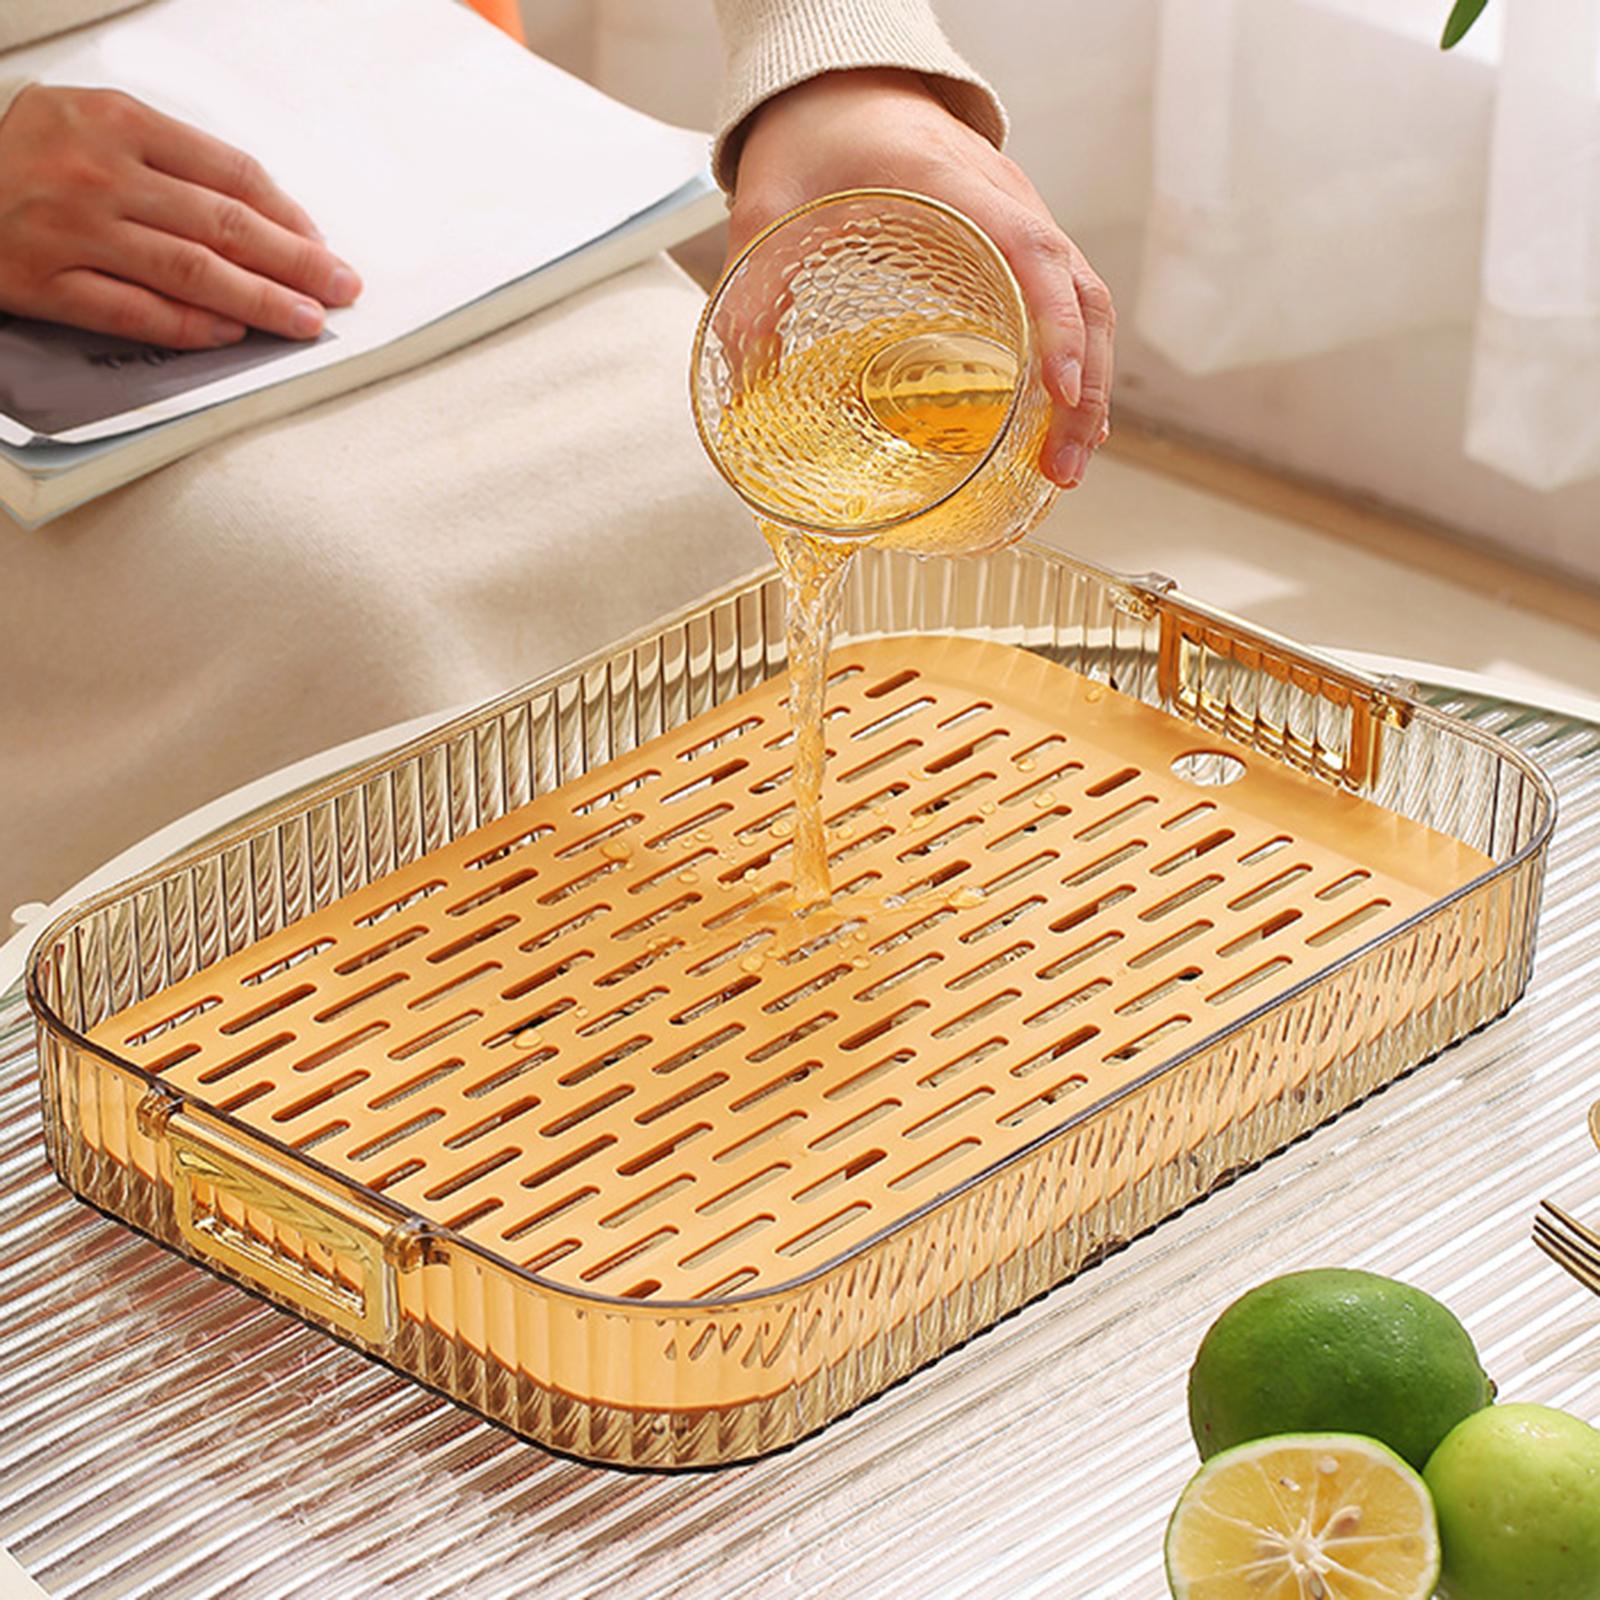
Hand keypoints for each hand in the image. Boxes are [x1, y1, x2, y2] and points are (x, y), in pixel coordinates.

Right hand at [0, 85, 359, 348]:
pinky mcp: (45, 284)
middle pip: (225, 226)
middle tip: (339, 287)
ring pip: (192, 272)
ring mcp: (72, 231)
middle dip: (296, 263)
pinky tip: (231, 334)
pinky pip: (136, 311)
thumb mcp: (87, 123)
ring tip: (306, 320)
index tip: (322, 245)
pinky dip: (191, 327)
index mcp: (118, 122)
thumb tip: (256, 212)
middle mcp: (98, 173)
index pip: (231, 174)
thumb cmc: (17, 157)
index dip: (289, 215)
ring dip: (261, 302)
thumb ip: (164, 157)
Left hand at [727, 69, 1112, 488]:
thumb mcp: (768, 205)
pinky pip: (1064, 298)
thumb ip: (748, 294)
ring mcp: (1017, 218)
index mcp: (951, 183)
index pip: (1031, 250)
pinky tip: (1057, 419)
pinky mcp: (1012, 240)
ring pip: (1085, 300)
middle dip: (1084, 387)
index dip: (1056, 324)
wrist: (841, 82)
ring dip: (1087, 385)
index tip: (1057, 394)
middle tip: (1060, 468)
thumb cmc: (814, 133)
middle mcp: (1003, 199)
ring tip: (1064, 463)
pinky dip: (1072, 360)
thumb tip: (738, 397)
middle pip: (1080, 292)